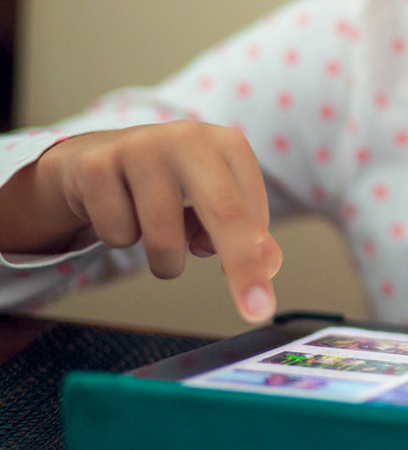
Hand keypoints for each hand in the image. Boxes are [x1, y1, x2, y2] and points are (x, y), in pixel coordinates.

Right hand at [33, 122, 281, 322]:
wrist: (99, 159)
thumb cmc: (170, 185)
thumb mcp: (214, 200)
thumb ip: (247, 234)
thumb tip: (268, 265)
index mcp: (227, 144)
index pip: (252, 209)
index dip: (254, 256)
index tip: (262, 299)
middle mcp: (187, 138)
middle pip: (223, 211)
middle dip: (242, 265)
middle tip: (255, 311)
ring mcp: (139, 148)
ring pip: (163, 237)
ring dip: (164, 259)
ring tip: (158, 233)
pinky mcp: (96, 167)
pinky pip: (117, 234)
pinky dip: (120, 238)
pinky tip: (120, 210)